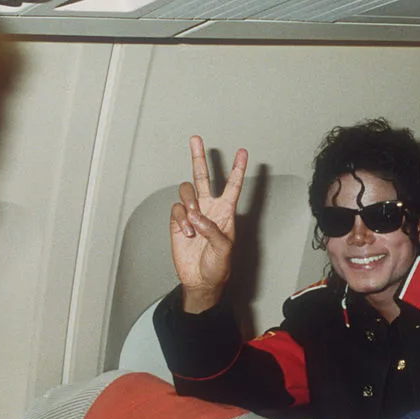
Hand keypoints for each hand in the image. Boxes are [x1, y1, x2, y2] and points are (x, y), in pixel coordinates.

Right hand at [169, 135, 248, 313]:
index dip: (237, 169)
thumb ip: (213, 231)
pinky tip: (188, 234)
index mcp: (226, 211)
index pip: (233, 186)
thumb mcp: (224, 249)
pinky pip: (176, 209)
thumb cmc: (218, 265)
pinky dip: (181, 219)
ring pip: (187, 191)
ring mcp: (192, 213)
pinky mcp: (178, 221)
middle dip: (199, 158)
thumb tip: (196, 215)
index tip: (243, 152)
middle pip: (203, 177)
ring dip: (189, 203)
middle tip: (196, 139)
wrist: (200, 279)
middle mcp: (208, 208)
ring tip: (194, 221)